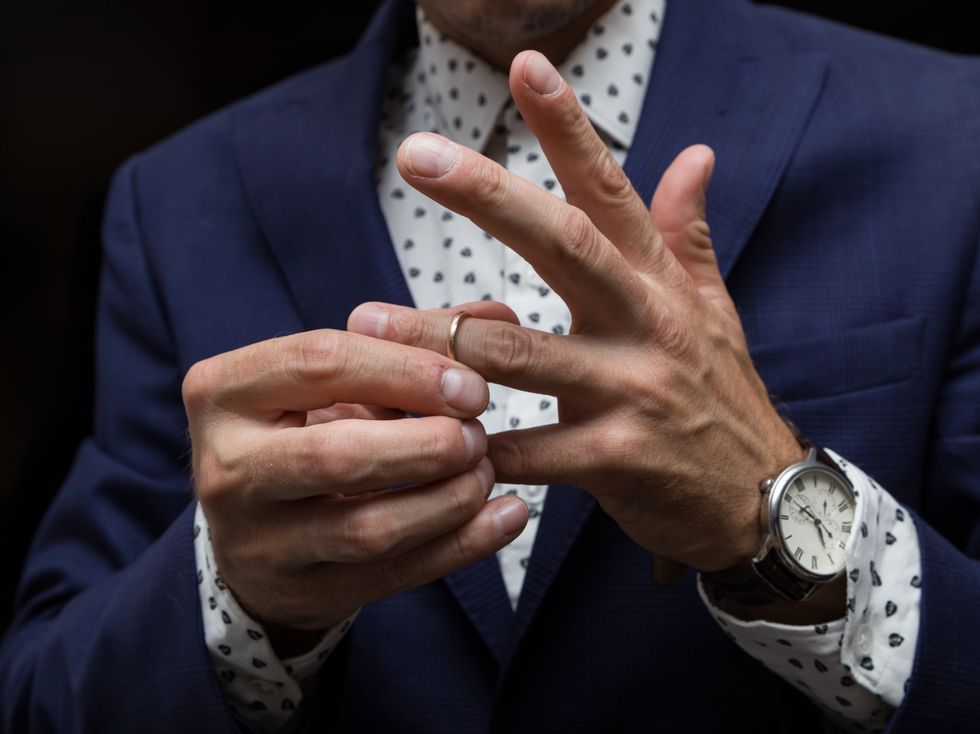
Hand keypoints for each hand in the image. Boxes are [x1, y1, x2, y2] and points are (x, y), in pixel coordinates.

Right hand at [182, 318, 528, 647]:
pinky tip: (504, 517)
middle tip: (477, 436)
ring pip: (369, 528)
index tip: (471, 386)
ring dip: (448, 499)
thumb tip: (496, 314)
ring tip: (485, 473)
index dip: (408, 370)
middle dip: (428, 444)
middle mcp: (227, 467)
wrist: (253, 534)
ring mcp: (258, 541)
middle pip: (339, 455)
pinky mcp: (300, 592)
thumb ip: (409, 345)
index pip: (321, 362)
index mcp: (225, 391)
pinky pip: (393, 576)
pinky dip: (462, 545)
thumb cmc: (302, 433)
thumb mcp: (332, 382)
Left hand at [348, 50, 803, 574]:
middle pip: (565, 246)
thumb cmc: (722, 396)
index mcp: (661, 284)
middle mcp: (648, 324)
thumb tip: (694, 152)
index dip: (570, 128)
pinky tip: (422, 439)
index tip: (525, 67)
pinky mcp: (618, 460)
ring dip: (442, 339)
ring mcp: (634, 392)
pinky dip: (474, 448)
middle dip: (489, 197)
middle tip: (418, 155)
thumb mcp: (714, 310)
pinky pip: (530, 450)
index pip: (612, 191)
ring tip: (370, 324)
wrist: (766, 500)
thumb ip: (687, 233)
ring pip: (522, 353)